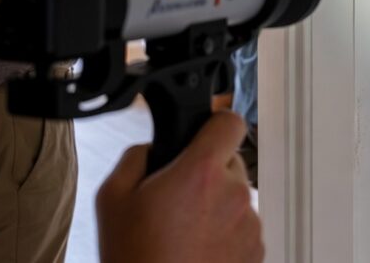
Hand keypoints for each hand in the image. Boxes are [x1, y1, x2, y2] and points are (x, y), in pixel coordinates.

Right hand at [96, 111, 262, 262]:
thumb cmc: (135, 259)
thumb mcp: (112, 197)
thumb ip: (137, 155)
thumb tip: (155, 146)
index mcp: (201, 173)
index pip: (229, 122)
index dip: (214, 123)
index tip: (204, 133)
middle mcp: (234, 194)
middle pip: (230, 162)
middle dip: (208, 173)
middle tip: (178, 198)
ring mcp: (249, 225)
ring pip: (236, 197)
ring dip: (216, 206)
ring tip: (184, 232)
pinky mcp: (256, 252)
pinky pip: (243, 228)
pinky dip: (226, 233)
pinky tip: (197, 249)